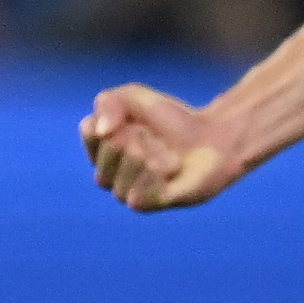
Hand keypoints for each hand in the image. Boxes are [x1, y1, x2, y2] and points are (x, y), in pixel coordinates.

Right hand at [82, 82, 240, 212]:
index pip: (90, 131)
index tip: (138, 119)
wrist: (212, 140)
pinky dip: (158, 176)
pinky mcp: (148, 205)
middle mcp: (108, 173)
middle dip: (141, 135)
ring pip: (126, 171)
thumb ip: (107, 102)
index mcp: (100, 148)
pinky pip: (137, 196)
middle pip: (112, 146)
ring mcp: (126, 192)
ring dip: (154, 155)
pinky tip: (173, 168)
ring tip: (170, 154)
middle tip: (157, 136)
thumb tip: (103, 131)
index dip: (118, 118)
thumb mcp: (134, 97)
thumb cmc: (173, 120)